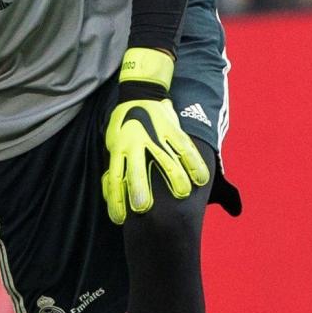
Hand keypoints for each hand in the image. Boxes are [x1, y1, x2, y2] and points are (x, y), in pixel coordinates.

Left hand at [102, 48, 210, 224]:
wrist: (139, 92)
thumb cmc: (123, 126)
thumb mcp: (113, 144)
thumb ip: (114, 167)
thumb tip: (110, 193)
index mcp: (119, 149)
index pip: (114, 177)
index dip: (115, 199)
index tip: (120, 219)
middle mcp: (135, 142)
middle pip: (137, 167)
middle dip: (139, 187)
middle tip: (143, 206)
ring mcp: (154, 135)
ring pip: (166, 158)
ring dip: (174, 177)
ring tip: (182, 194)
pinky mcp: (171, 129)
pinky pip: (185, 147)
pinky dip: (194, 162)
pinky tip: (202, 179)